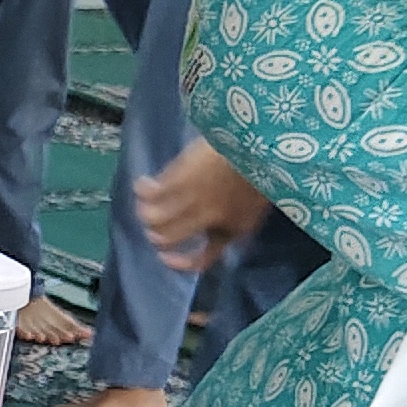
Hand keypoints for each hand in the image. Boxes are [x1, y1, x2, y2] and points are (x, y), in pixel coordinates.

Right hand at [133, 138, 274, 273]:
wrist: (260, 143)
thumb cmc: (263, 171)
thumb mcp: (255, 207)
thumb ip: (233, 225)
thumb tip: (212, 234)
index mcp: (231, 230)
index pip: (200, 260)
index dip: (179, 263)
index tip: (165, 257)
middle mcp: (206, 219)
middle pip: (167, 238)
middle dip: (156, 236)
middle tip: (153, 227)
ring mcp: (191, 199)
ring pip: (153, 218)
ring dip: (146, 213)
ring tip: (146, 203)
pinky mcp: (179, 179)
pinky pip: (150, 193)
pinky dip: (143, 190)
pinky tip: (143, 184)